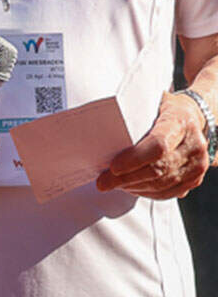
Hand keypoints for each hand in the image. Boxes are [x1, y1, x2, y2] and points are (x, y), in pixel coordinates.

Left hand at [97, 92, 211, 199]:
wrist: (194, 119)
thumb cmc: (166, 111)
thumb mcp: (152, 103)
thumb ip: (133, 115)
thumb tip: (99, 125)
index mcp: (180, 122)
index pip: (158, 145)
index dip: (134, 159)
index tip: (113, 167)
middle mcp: (194, 145)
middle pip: (158, 169)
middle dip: (126, 179)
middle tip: (103, 182)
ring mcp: (197, 164)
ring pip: (162, 184)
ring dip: (134, 188)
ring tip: (115, 185)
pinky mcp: (195, 178)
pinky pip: (169, 192)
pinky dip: (147, 193)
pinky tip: (132, 189)